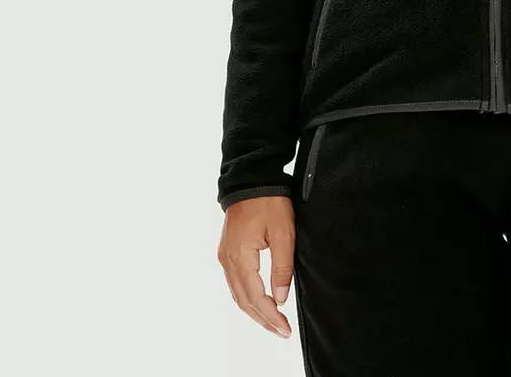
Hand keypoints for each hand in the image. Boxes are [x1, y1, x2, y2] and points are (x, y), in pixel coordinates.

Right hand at [217, 195, 296, 338]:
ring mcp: (225, 256)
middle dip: (262, 319)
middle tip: (281, 332)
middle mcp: (228, 260)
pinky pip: (235, 283)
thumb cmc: (269, 202)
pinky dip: (247, 297)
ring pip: (237, 294)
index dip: (270, 317)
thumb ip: (282, 267)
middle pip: (243, 301)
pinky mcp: (227, 251)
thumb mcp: (282, 233)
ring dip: (254, 311)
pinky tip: (259, 301)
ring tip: (273, 322)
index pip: (255, 297)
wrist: (252, 179)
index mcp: (240, 257)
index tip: (285, 329)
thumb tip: (280, 299)